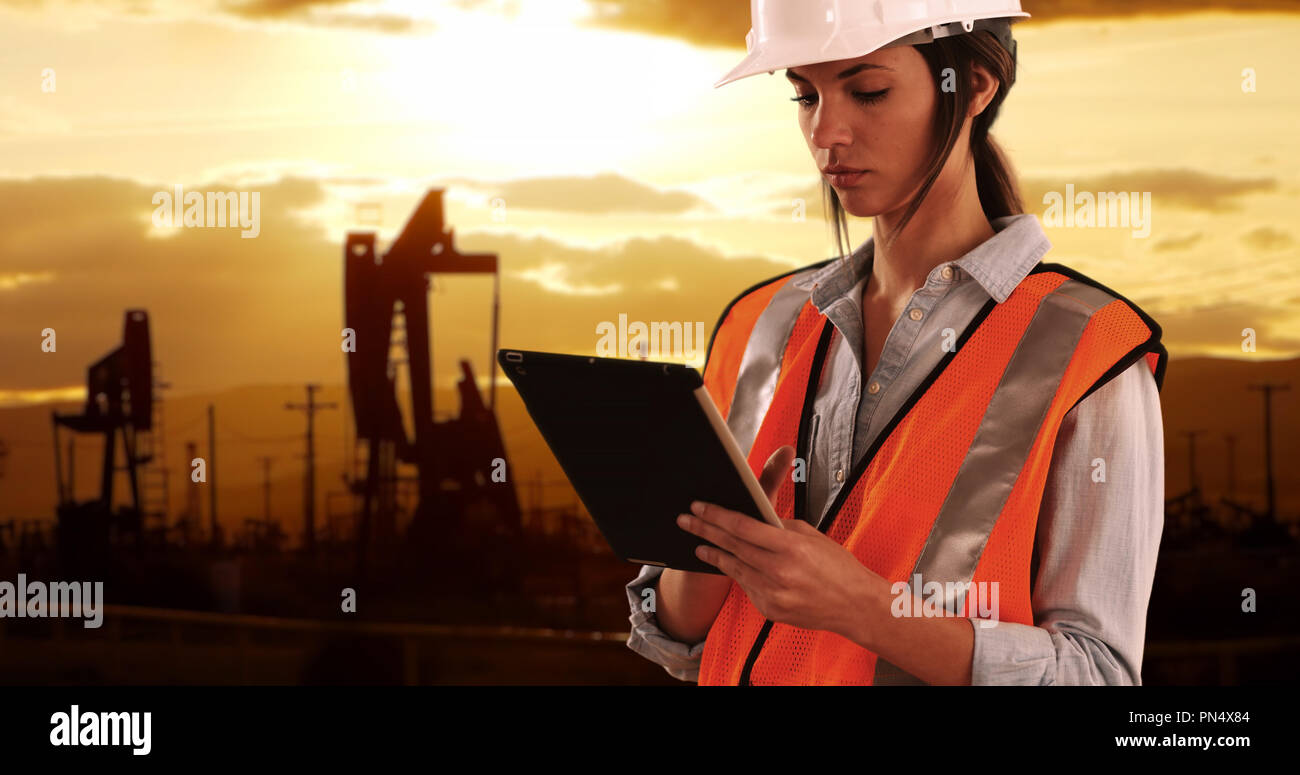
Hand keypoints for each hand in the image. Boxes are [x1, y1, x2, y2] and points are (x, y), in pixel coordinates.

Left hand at [676, 444, 890, 644]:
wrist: (855, 606)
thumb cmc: (838, 568)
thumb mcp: (812, 537)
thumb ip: (781, 528)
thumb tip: (755, 518)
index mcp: (791, 547)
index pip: (743, 527)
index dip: (717, 516)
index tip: (699, 507)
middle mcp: (780, 572)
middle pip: (732, 546)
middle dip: (706, 531)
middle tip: (686, 520)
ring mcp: (774, 594)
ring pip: (734, 569)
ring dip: (714, 554)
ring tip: (699, 544)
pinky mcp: (771, 610)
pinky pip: (747, 586)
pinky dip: (738, 574)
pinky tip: (729, 565)